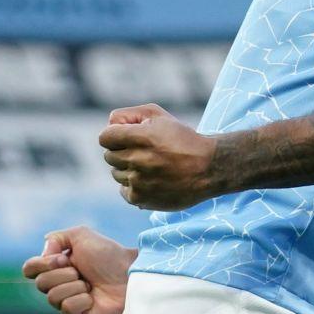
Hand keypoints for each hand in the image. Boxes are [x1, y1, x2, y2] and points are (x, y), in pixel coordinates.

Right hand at [20, 226, 136, 313]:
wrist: (129, 272)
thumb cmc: (108, 254)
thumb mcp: (81, 235)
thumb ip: (56, 239)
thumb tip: (43, 256)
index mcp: (56, 266)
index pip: (29, 269)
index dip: (42, 264)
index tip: (63, 258)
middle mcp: (59, 284)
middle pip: (40, 284)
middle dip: (63, 274)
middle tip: (81, 271)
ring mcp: (67, 302)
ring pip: (52, 297)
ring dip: (74, 286)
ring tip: (89, 285)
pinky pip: (66, 309)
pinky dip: (81, 300)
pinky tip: (92, 298)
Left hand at [100, 104, 218, 211]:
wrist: (208, 167)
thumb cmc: (183, 138)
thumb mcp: (160, 116)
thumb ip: (130, 115)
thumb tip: (110, 123)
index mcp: (142, 137)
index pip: (105, 137)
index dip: (114, 135)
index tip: (127, 137)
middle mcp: (138, 160)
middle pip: (109, 156)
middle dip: (123, 151)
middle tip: (143, 151)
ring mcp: (138, 181)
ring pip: (116, 173)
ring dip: (128, 169)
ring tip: (151, 166)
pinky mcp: (140, 199)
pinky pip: (123, 190)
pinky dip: (134, 186)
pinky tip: (151, 179)